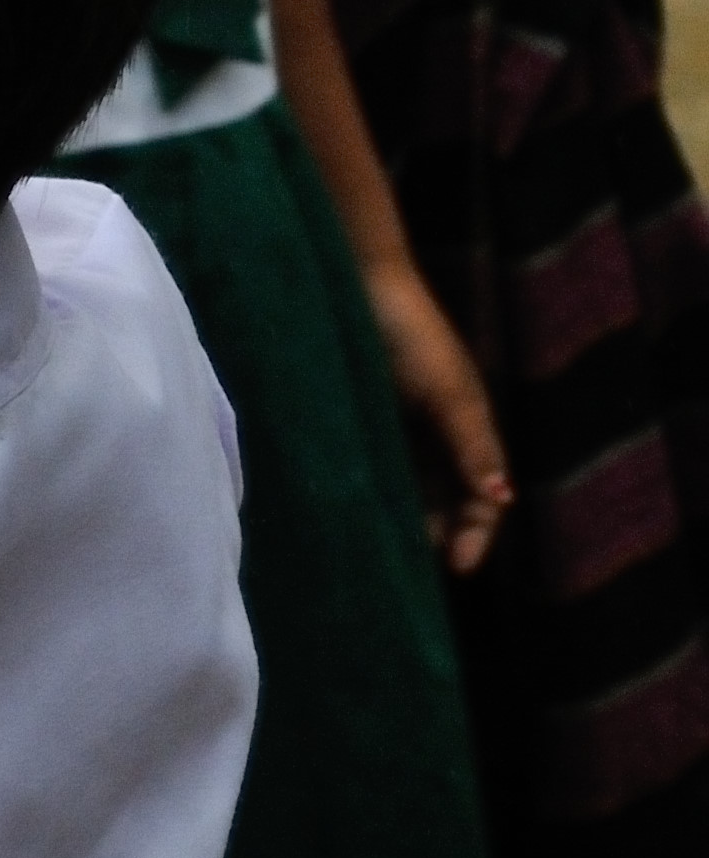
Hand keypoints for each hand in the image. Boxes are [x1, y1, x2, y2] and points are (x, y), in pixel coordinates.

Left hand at [365, 257, 512, 571]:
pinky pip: (376, 467)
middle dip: (440, 535)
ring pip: (411, 488)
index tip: (458, 569)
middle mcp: (438, 432)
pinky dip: (375, 493)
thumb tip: (502, 498)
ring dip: (406, 519)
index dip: (476, 534)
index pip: (484, 497)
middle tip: (414, 570)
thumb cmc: (410, 336)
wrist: (358, 287)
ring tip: (385, 553)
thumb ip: (470, 445)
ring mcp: (401, 425)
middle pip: (447, 499)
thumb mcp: (445, 394)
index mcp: (469, 427)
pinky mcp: (365, 417)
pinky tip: (356, 513)